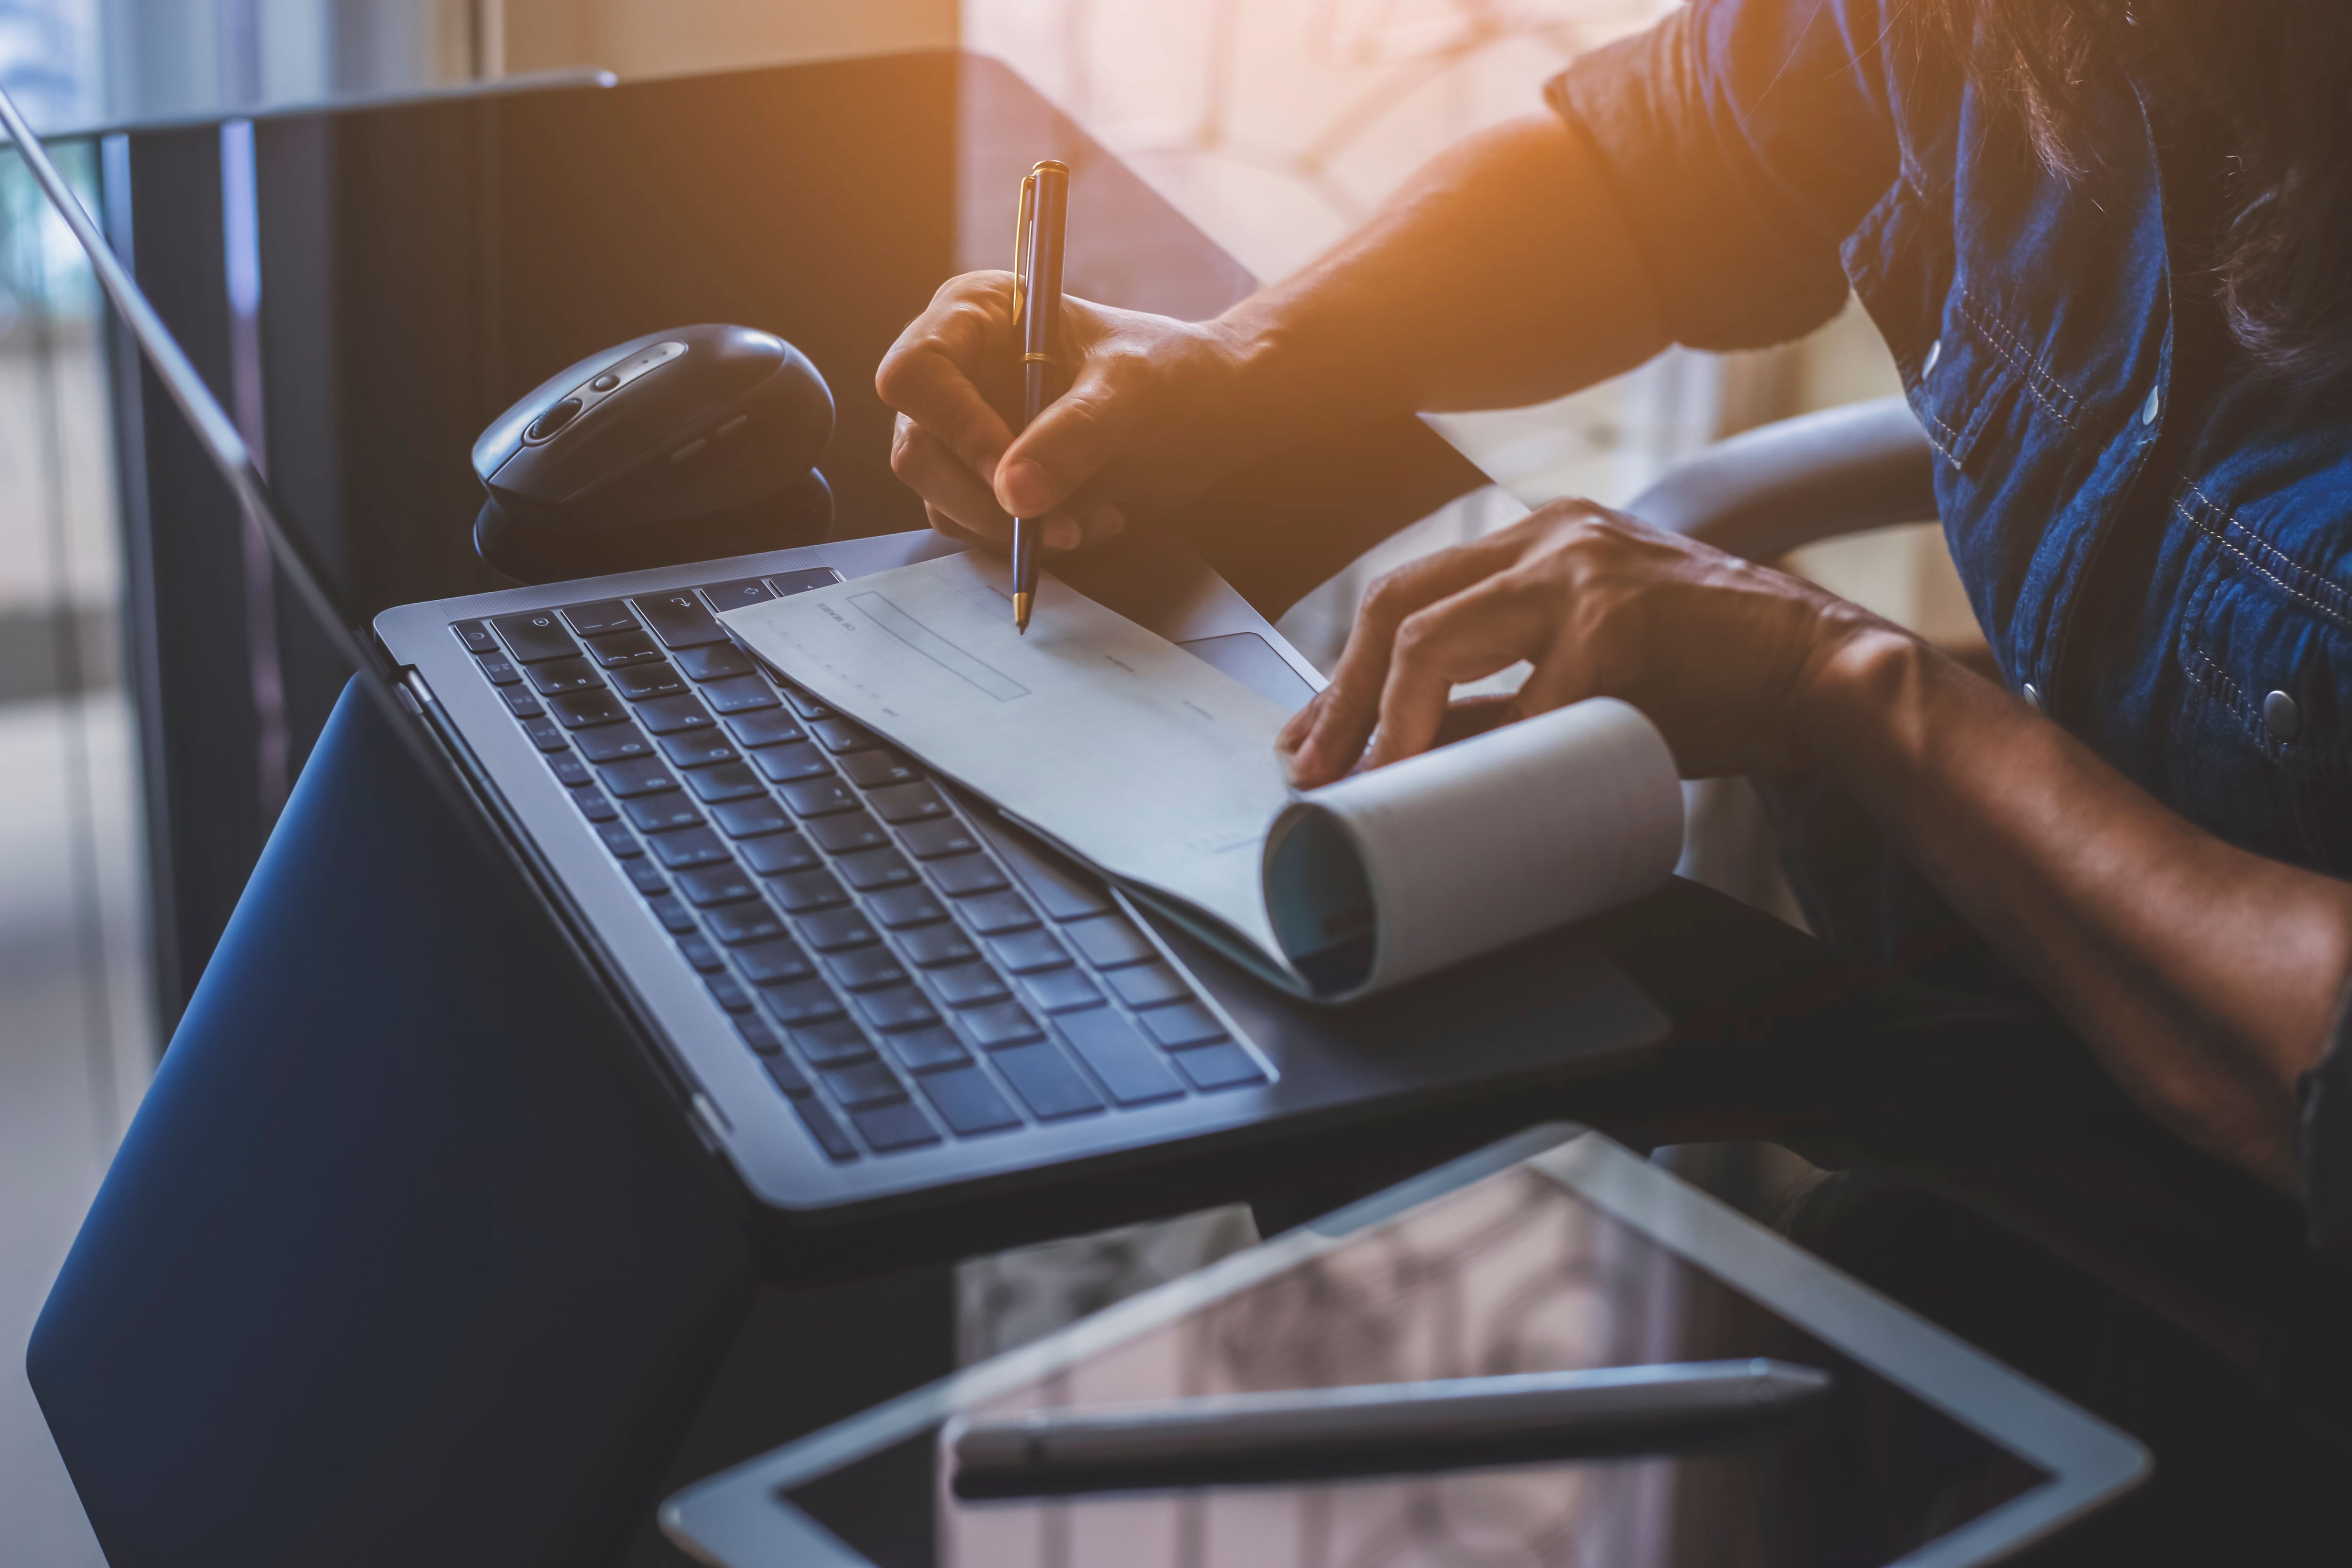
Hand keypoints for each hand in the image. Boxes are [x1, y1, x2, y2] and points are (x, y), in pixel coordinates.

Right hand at [876, 272, 1275, 551]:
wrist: (1214, 413)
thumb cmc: (1174, 374)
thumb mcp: (1132, 393)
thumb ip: (1074, 435)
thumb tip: (1012, 494)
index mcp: (976, 316)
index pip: (916, 372)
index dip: (953, 426)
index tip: (1009, 471)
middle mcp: (958, 372)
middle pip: (918, 449)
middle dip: (983, 498)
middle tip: (1053, 524)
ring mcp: (968, 430)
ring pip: (943, 499)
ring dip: (1013, 527)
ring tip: (1090, 520)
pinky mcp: (990, 478)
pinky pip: (979, 525)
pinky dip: (1030, 538)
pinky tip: (1091, 520)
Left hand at [1276, 500, 1890, 785]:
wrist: (1825, 675)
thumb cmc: (1713, 681)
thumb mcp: (1590, 673)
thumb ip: (1508, 693)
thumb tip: (1412, 753)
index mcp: (1542, 543)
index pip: (1409, 595)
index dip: (1347, 675)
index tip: (1316, 741)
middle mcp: (1551, 539)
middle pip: (1395, 605)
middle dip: (1341, 698)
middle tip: (1314, 772)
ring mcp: (1580, 572)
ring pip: (1428, 638)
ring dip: (1384, 723)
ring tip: (1365, 785)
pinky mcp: (1614, 622)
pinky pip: (1513, 703)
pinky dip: (1477, 756)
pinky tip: (1460, 798)